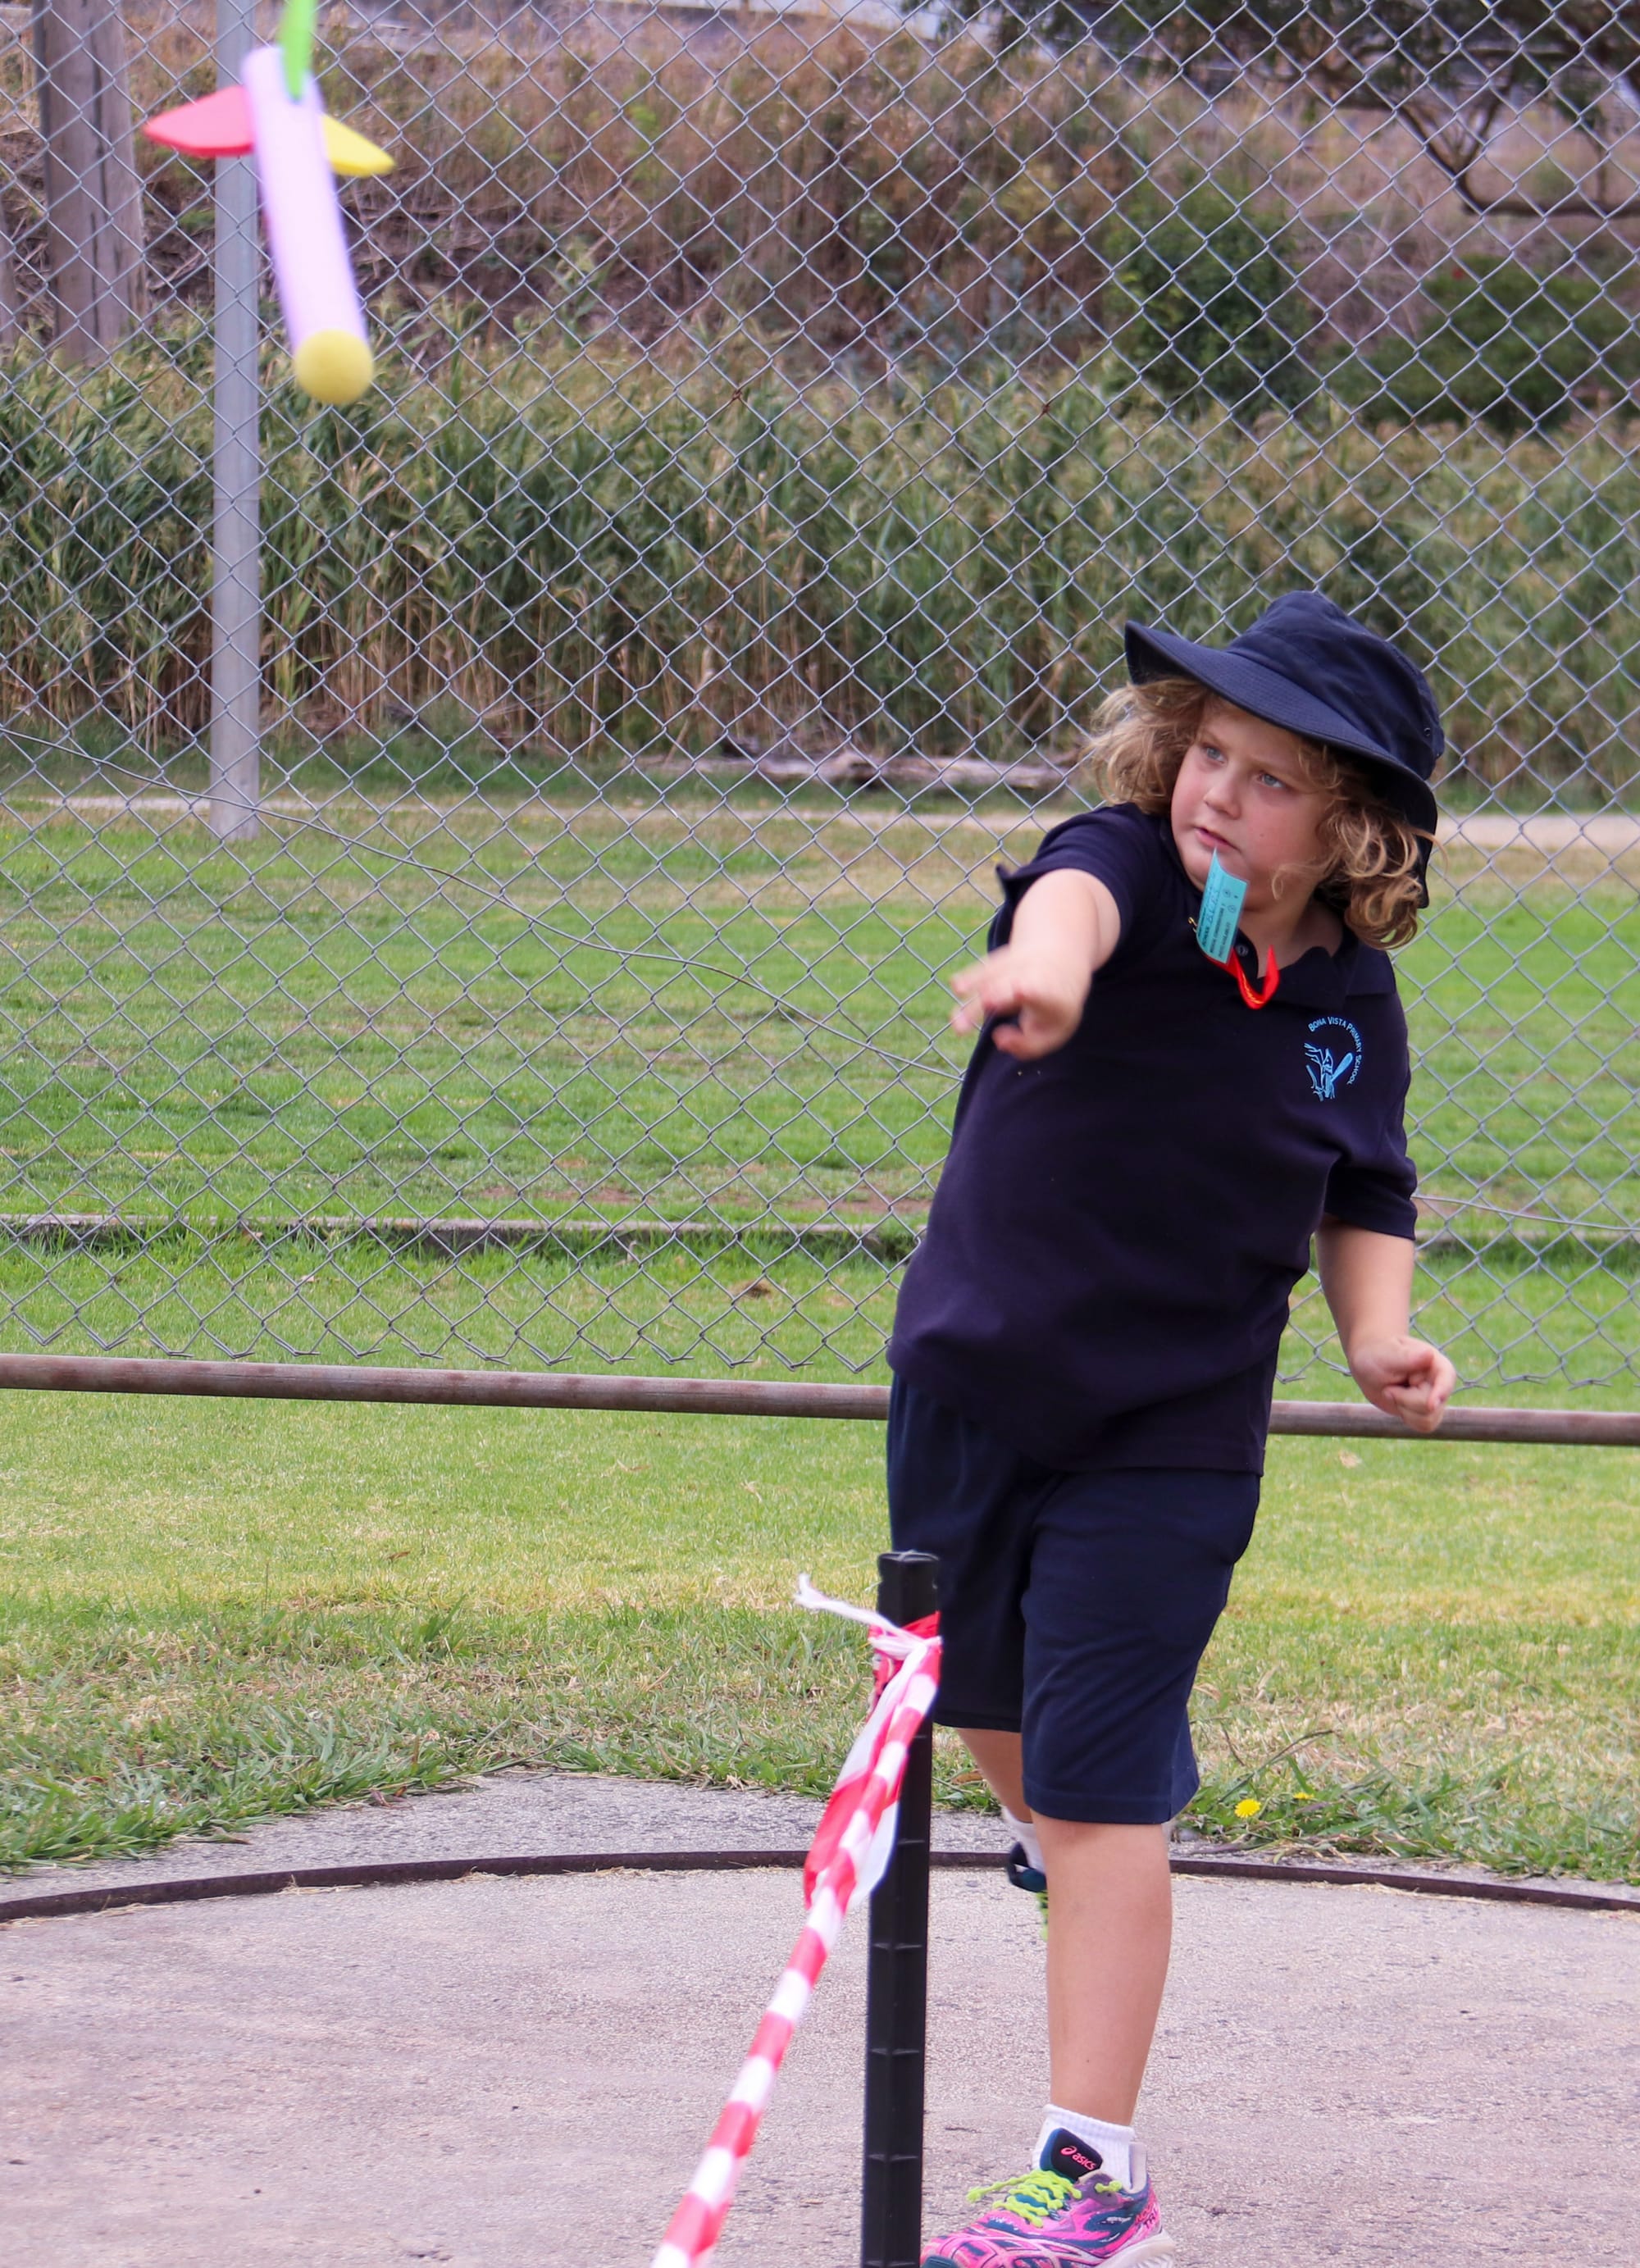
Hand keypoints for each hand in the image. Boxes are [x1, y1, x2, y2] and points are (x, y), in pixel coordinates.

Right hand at [950, 943, 1089, 1058]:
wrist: (1059, 963)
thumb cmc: (1055, 1010)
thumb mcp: (1054, 1033)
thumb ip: (1028, 1046)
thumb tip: (998, 1039)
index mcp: (1053, 995)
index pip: (1040, 992)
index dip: (1029, 990)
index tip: (1020, 990)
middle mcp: (1033, 975)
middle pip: (1011, 986)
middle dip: (996, 995)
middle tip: (983, 1008)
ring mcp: (1015, 965)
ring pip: (993, 978)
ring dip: (975, 997)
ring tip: (957, 1021)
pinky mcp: (999, 962)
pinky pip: (983, 971)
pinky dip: (970, 978)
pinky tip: (957, 985)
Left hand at [1348, 1335, 1455, 1433]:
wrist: (1368, 1366)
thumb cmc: (1377, 1355)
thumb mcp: (1388, 1356)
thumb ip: (1407, 1358)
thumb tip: (1429, 1355)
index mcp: (1434, 1361)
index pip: (1447, 1376)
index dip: (1442, 1392)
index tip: (1431, 1405)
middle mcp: (1439, 1380)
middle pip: (1431, 1406)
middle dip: (1404, 1400)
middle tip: (1388, 1388)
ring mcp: (1435, 1396)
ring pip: (1429, 1419)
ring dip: (1404, 1410)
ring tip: (1393, 1393)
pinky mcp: (1428, 1410)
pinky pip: (1425, 1426)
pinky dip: (1408, 1418)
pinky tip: (1398, 1403)